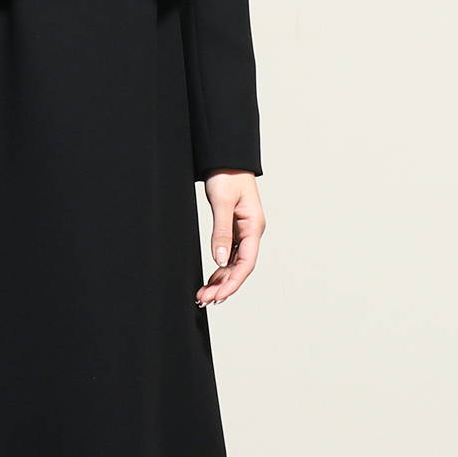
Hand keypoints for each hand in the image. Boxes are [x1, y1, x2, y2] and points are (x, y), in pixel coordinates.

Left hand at [195, 169, 264, 306]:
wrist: (226, 157)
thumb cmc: (227, 175)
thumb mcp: (222, 202)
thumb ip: (221, 231)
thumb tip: (221, 260)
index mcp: (253, 227)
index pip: (246, 263)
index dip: (232, 282)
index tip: (218, 296)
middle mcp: (251, 232)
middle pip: (240, 267)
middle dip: (224, 286)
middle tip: (204, 299)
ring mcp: (243, 231)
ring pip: (234, 263)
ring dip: (220, 279)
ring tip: (204, 294)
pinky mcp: (233, 227)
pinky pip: (229, 253)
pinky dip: (220, 268)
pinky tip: (211, 279)